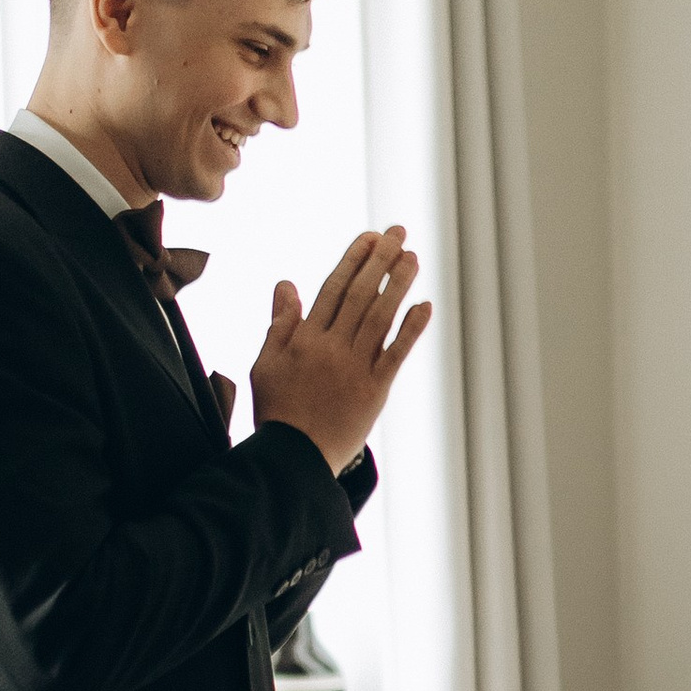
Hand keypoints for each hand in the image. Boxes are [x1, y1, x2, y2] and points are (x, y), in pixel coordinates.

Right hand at [251, 228, 432, 477]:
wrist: (294, 457)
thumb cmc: (278, 410)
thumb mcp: (266, 363)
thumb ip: (280, 322)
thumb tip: (286, 284)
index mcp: (305, 338)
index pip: (333, 288)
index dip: (353, 260)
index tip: (369, 237)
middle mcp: (332, 347)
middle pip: (361, 295)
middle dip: (380, 261)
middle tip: (398, 233)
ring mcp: (355, 367)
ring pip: (380, 317)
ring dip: (398, 285)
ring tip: (413, 258)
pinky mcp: (374, 390)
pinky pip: (395, 354)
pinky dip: (411, 329)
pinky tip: (425, 306)